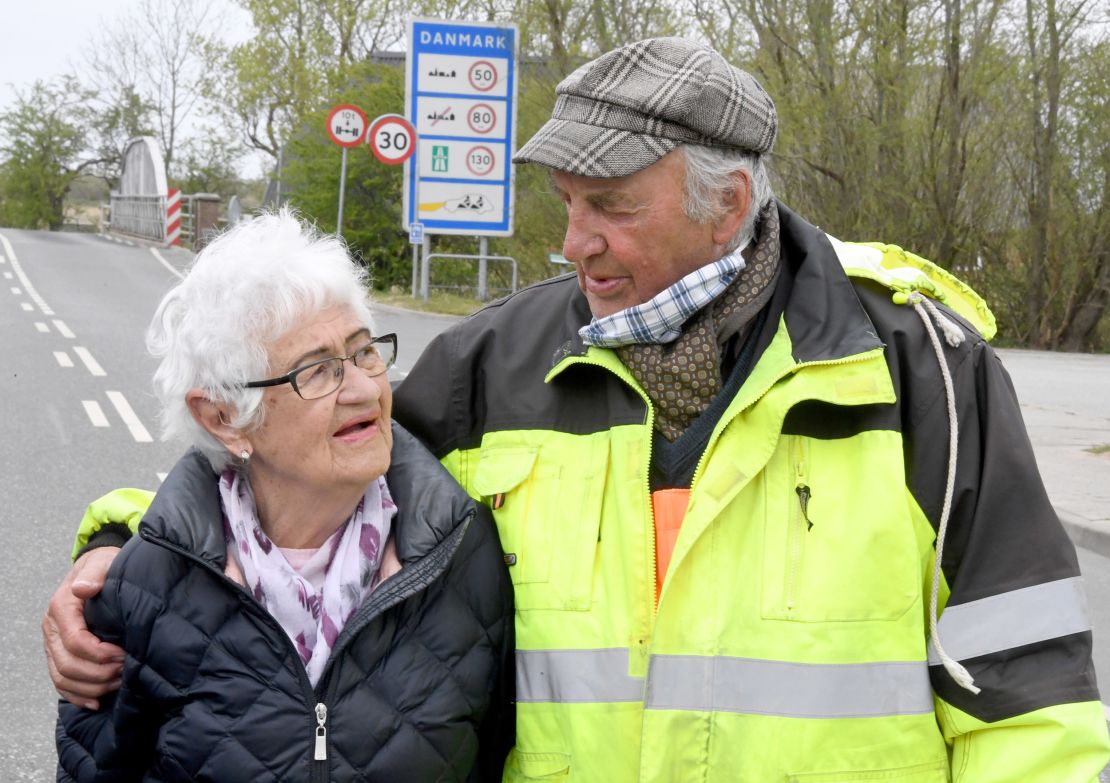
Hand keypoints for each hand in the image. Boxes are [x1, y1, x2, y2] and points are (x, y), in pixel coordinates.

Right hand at [42, 547, 123, 708]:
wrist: (98, 570)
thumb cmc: (105, 566)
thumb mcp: (102, 562)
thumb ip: (95, 575)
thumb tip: (83, 588)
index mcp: (61, 607)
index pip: (75, 641)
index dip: (100, 654)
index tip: (124, 655)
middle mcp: (52, 628)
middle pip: (68, 664)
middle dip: (99, 673)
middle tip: (126, 671)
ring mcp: (52, 643)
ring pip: (63, 677)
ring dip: (92, 686)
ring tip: (118, 683)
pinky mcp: (58, 654)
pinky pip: (61, 682)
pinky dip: (77, 695)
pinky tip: (97, 701)